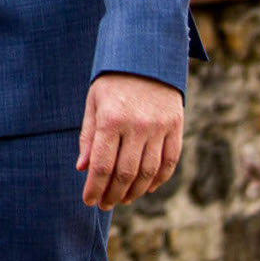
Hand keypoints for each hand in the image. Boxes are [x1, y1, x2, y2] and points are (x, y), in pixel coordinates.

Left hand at [78, 72, 182, 208]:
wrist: (148, 55)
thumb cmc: (113, 80)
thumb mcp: (94, 102)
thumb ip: (88, 136)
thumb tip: (83, 169)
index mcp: (111, 119)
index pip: (102, 165)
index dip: (95, 188)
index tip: (89, 201)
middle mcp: (137, 125)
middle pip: (125, 174)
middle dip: (113, 195)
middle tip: (105, 205)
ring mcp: (160, 127)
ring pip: (149, 172)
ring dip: (134, 191)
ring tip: (123, 199)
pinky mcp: (176, 127)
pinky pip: (170, 162)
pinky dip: (158, 180)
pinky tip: (146, 188)